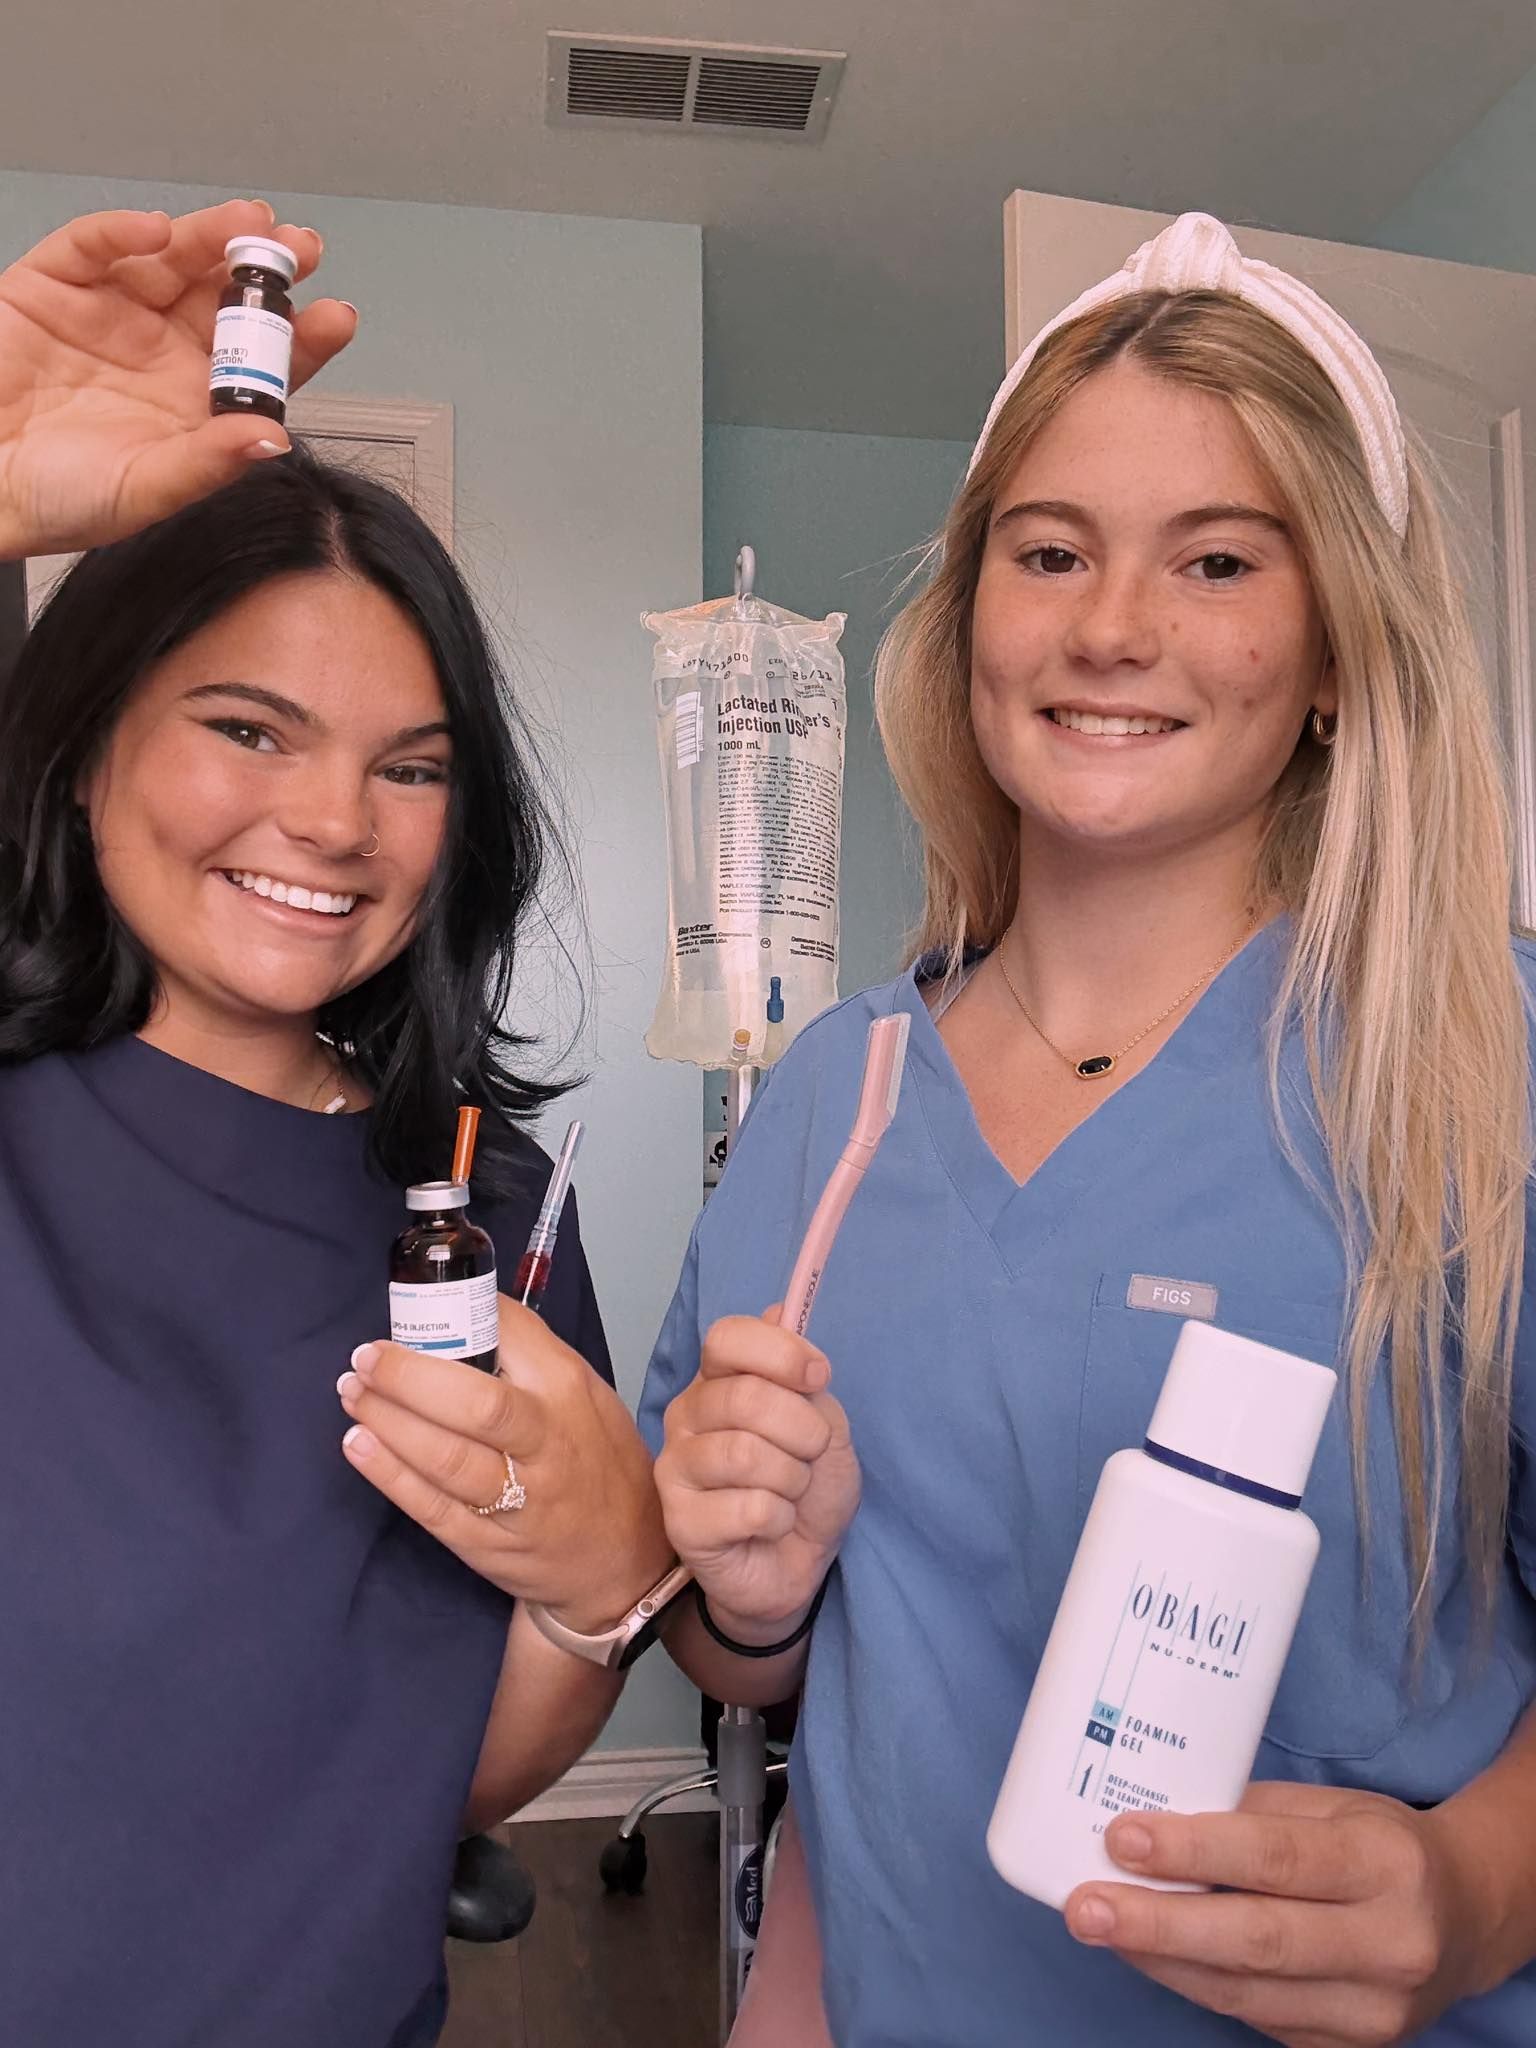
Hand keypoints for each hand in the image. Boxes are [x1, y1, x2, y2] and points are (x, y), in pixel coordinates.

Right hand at [0, 199, 355, 558]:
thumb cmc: (59, 498)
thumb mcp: (144, 490)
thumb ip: (208, 464)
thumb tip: (273, 439)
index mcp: (196, 402)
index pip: (264, 365)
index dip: (301, 339)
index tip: (336, 317)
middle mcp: (161, 351)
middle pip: (225, 299)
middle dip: (265, 270)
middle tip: (300, 246)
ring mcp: (110, 312)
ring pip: (170, 261)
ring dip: (209, 237)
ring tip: (246, 223)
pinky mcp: (53, 285)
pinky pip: (92, 247)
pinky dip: (121, 232)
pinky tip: (155, 230)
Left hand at [337, 1297, 671, 1632]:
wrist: (626, 1560)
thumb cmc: (601, 1463)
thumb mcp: (589, 1395)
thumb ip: (534, 1359)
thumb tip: (470, 1311)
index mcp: (569, 1393)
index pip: (512, 1339)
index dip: (458, 1317)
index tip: (417, 1307)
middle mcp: (546, 1444)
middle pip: (474, 1404)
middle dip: (409, 1375)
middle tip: (366, 1356)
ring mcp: (518, 1500)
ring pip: (446, 1457)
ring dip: (389, 1421)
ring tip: (353, 1392)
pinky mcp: (486, 1543)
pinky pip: (431, 1507)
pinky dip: (389, 1474)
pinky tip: (359, 1444)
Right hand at [655, 1309, 859, 1640]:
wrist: (798, 1562)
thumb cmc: (806, 1487)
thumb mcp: (824, 1423)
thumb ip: (801, 1374)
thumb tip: (780, 1309)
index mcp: (717, 1381)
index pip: (726, 1338)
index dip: (779, 1352)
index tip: (819, 1378)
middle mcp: (686, 1416)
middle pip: (743, 1397)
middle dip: (802, 1430)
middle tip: (810, 1454)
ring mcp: (675, 1468)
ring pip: (746, 1455)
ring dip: (792, 1478)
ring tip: (789, 1493)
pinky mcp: (680, 1521)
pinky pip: (748, 1508)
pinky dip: (780, 1518)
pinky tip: (772, 1525)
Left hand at [1064, 1781, 1487, 2045]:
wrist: (1462, 1919)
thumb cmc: (1379, 1846)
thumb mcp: (1331, 1808)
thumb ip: (1249, 1814)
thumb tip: (1150, 1817)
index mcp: (1386, 1864)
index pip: (1277, 1859)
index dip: (1194, 1853)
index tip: (1123, 1838)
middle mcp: (1389, 1944)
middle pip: (1257, 1940)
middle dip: (1159, 1923)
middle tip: (1086, 1905)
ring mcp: (1374, 2011)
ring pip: (1247, 1992)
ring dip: (1162, 1959)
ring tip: (1102, 1926)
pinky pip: (1256, 2020)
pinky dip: (1195, 1984)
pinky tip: (1152, 1954)